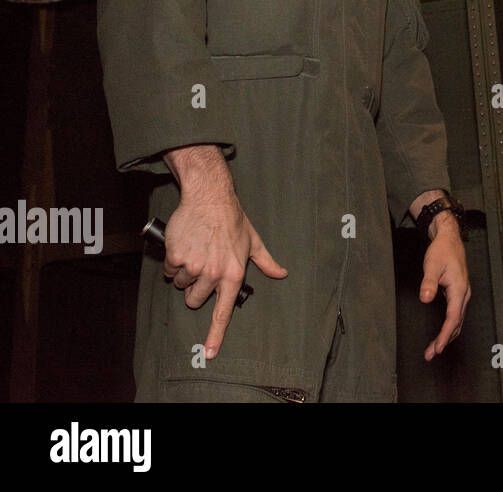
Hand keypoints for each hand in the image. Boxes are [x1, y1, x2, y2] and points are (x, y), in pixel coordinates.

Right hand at [163, 145, 287, 358]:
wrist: (210, 199)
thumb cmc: (233, 221)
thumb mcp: (253, 242)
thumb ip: (266, 262)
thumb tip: (282, 274)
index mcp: (233, 274)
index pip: (223, 311)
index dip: (216, 334)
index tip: (211, 352)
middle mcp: (213, 274)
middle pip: (194, 300)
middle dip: (195, 288)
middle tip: (203, 267)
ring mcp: (194, 266)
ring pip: (180, 285)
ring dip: (184, 273)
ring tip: (196, 251)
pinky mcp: (177, 257)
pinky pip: (170, 270)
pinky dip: (174, 261)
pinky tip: (185, 245)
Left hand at [419, 213, 469, 358]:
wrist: (450, 239)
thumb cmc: (442, 251)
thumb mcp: (432, 265)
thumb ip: (428, 283)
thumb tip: (425, 299)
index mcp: (459, 289)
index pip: (452, 318)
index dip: (444, 335)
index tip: (437, 348)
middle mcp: (464, 294)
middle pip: (456, 323)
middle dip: (444, 340)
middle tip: (430, 354)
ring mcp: (463, 294)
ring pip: (457, 320)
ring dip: (447, 335)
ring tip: (434, 348)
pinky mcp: (459, 293)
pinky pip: (456, 314)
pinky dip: (450, 326)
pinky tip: (442, 332)